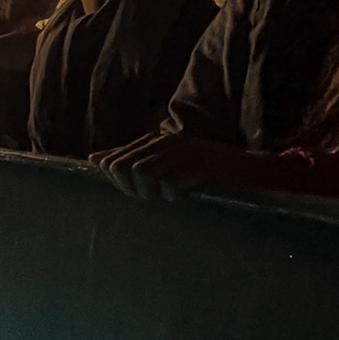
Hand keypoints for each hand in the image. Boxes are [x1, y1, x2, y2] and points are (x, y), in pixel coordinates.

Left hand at [90, 132, 293, 201]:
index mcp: (151, 142)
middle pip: (121, 168)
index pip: (111, 161)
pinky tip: (186, 195)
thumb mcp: (161, 160)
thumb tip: (94, 158)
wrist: (244, 171)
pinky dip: (173, 197)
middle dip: (130, 188)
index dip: (117, 182)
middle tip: (152, 195)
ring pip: (142, 175)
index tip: (136, 191)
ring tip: (169, 195)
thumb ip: (127, 157)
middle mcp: (163, 143)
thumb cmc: (199, 170)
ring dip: (152, 193)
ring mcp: (181, 153)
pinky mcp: (197, 167)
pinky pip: (169, 187)